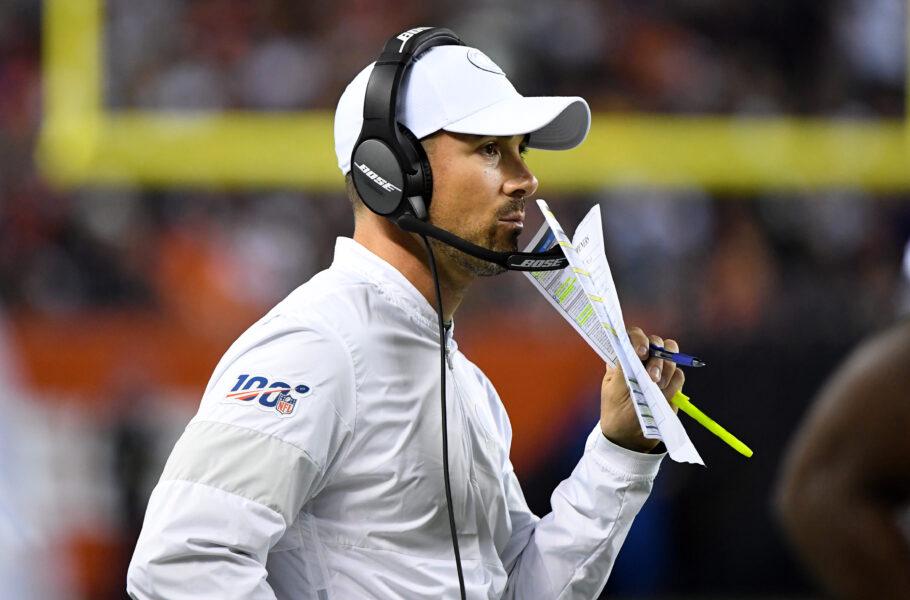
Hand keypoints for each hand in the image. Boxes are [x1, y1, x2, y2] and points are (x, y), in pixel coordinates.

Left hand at [599, 327, 684, 452]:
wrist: (630, 436)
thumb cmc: (616, 410)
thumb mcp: (614, 389)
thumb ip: (623, 367)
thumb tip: (629, 348)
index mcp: (624, 357)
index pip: (633, 335)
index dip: (640, 339)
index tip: (641, 353)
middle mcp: (642, 360)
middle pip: (658, 343)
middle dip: (657, 359)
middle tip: (651, 378)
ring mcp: (658, 371)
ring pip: (671, 358)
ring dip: (665, 372)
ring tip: (655, 388)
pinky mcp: (671, 384)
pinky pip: (679, 376)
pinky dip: (674, 384)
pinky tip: (663, 395)